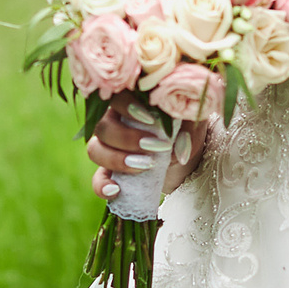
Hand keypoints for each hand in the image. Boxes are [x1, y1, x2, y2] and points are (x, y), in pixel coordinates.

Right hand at [85, 94, 206, 201]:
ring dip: (116, 160)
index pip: (115, 96)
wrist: (185, 155)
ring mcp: (108, 147)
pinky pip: (96, 179)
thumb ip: (189, 124)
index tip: (150, 120)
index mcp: (130, 101)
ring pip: (94, 150)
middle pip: (102, 126)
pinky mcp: (110, 171)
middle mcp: (113, 121)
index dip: (126, 106)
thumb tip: (180, 146)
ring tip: (145, 166)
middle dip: (126, 138)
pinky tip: (116, 191)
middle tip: (154, 147)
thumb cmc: (187, 129)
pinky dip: (102, 185)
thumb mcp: (194, 122)